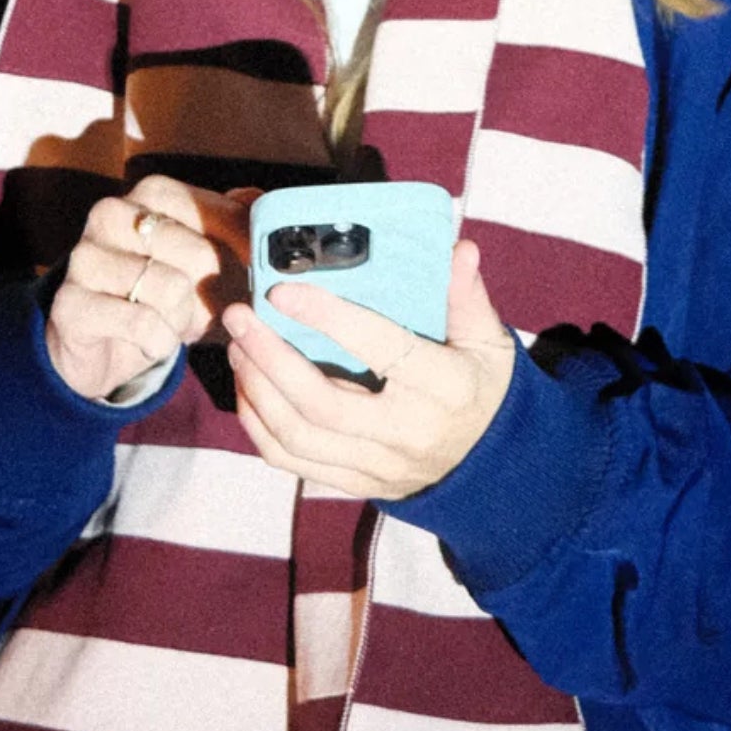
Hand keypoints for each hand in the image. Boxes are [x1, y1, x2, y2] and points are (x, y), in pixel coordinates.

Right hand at [44, 176, 255, 400]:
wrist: (104, 345)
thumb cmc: (168, 293)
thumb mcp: (211, 256)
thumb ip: (240, 221)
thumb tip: (262, 200)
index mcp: (151, 194)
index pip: (213, 209)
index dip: (244, 243)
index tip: (261, 269)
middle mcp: (112, 214)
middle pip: (199, 255)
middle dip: (213, 292)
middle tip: (203, 307)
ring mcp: (85, 257)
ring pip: (171, 289)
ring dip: (184, 319)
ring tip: (172, 322)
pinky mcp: (71, 303)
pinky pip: (144, 324)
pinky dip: (160, 343)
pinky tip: (151, 342)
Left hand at [220, 239, 517, 497]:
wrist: (492, 466)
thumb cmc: (482, 388)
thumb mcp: (488, 341)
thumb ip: (467, 295)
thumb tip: (458, 248)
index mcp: (442, 387)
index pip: (379, 349)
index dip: (328, 318)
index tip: (282, 290)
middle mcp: (405, 433)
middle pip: (319, 403)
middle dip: (268, 357)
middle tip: (239, 315)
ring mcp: (376, 465)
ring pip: (296, 437)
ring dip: (256, 389)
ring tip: (237, 345)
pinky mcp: (355, 482)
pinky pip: (291, 462)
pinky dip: (258, 425)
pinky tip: (247, 387)